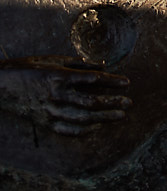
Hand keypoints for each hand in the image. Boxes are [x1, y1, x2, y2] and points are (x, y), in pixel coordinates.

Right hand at [0, 58, 131, 135]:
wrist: (2, 86)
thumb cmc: (30, 68)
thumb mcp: (54, 60)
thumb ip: (80, 65)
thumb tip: (104, 66)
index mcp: (59, 76)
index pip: (93, 80)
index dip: (112, 82)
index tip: (127, 82)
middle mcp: (56, 95)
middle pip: (92, 102)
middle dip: (113, 102)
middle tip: (129, 102)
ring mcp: (50, 111)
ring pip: (84, 118)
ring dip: (105, 117)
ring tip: (120, 115)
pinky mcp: (46, 123)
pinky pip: (70, 130)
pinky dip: (86, 129)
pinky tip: (98, 125)